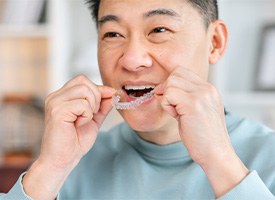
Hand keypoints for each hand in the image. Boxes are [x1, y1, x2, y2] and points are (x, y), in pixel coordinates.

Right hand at [40, 75, 114, 169]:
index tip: (108, 99)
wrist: (63, 160)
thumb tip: (112, 92)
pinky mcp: (57, 111)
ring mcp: (55, 103)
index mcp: (62, 96)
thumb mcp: (94, 119)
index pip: (83, 80)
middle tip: (93, 114)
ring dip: (92, 106)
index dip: (98, 89)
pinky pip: (82, 104)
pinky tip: (79, 124)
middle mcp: (56, 96)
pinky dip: (87, 115)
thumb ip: (102, 105)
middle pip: (83, 81)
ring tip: (85, 119)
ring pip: (84, 89)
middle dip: (96, 96)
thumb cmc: (75, 141)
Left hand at [155, 67, 247, 196]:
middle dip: (167, 88)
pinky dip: (166, 105)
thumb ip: (185, 96)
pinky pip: (168, 94)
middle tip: (171, 106)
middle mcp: (207, 88)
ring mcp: (201, 95)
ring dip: (167, 98)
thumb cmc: (203, 136)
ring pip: (170, 82)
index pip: (182, 71)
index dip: (172, 84)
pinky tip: (176, 117)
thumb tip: (163, 88)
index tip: (172, 100)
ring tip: (176, 113)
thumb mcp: (197, 110)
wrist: (216, 154)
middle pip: (175, 73)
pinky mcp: (193, 104)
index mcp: (209, 89)